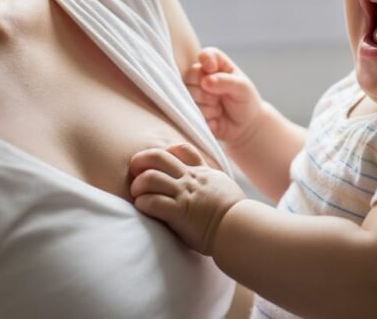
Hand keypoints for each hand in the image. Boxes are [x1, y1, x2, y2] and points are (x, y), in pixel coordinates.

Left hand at [128, 143, 246, 254]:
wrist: (241, 227)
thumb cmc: (236, 214)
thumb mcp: (224, 188)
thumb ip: (212, 183)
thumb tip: (209, 186)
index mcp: (201, 172)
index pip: (182, 149)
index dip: (166, 151)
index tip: (159, 163)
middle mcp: (190, 179)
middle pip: (158, 157)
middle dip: (140, 161)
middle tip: (135, 172)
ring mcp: (184, 194)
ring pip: (150, 178)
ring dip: (138, 185)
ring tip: (137, 194)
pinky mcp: (179, 212)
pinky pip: (153, 202)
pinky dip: (143, 203)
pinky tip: (143, 207)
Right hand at [184, 47, 263, 146]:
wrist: (245, 126)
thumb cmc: (245, 101)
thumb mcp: (242, 88)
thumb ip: (226, 82)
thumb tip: (206, 81)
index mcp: (216, 64)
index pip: (206, 55)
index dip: (206, 60)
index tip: (211, 69)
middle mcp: (202, 76)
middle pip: (191, 75)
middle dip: (206, 89)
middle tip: (219, 97)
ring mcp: (194, 93)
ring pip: (189, 96)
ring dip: (208, 105)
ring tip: (219, 108)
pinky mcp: (190, 110)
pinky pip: (191, 113)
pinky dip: (206, 117)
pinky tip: (214, 118)